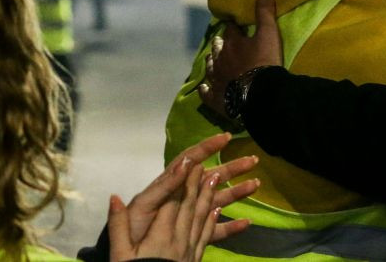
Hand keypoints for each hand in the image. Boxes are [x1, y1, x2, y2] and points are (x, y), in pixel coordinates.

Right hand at [110, 162, 223, 261]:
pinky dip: (212, 220)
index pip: (172, 201)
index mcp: (160, 234)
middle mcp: (179, 238)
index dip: (181, 180)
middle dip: (197, 184)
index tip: (189, 161)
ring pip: (202, 217)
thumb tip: (114, 197)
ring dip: (209, 197)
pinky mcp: (195, 258)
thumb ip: (118, 225)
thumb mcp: (119, 254)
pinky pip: (206, 235)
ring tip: (216, 179)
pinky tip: (217, 210)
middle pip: (190, 206)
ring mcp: (189, 248)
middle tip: (205, 164)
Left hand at [123, 132, 259, 246]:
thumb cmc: (133, 228)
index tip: (226, 137)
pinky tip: (248, 223)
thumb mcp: (145, 203)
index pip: (191, 160)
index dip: (208, 147)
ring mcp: (190, 215)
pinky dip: (232, 226)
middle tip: (253, 160)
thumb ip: (166, 184)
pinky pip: (216, 230)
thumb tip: (187, 162)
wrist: (129, 256)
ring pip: (218, 199)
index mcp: (170, 185)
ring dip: (237, 191)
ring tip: (256, 184)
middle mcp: (183, 196)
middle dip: (232, 167)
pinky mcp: (193, 234)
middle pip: (211, 176)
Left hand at [199, 0, 282, 115]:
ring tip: (214, 59)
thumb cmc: (264, 61)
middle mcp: (220, 59)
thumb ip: (265, 12)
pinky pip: (206, 92)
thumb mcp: (269, 33)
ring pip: (210, 66)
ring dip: (212, 61)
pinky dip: (204, 88)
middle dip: (220, 43)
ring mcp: (215, 79)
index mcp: (232, 43)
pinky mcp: (215, 97)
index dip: (233, 26)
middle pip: (217, 47)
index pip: (230, 29)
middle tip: (224, 42)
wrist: (259, 94)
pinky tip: (204, 87)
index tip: (234, 24)